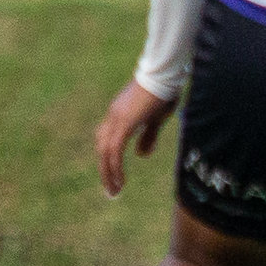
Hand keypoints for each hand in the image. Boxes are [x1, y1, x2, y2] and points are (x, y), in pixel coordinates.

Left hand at [95, 79, 176, 197]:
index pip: (106, 140)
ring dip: (107, 173)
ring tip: (114, 190)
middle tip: (112, 190)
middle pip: (102, 148)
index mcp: (119, 114)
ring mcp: (116, 120)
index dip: (109, 158)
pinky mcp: (123, 124)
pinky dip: (115, 168)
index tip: (114, 174)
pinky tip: (120, 180)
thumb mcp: (156, 118)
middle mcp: (112, 117)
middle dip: (105, 170)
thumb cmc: (164, 92)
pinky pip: (114, 152)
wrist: (163, 75)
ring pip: (105, 152)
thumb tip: (141, 155)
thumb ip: (148, 136)